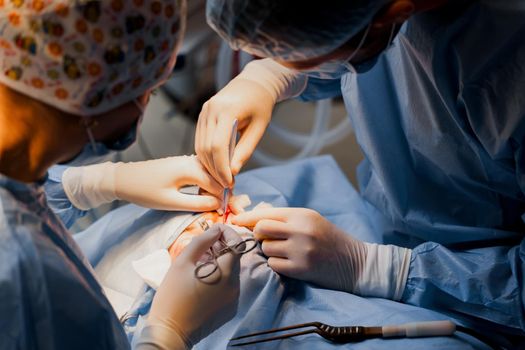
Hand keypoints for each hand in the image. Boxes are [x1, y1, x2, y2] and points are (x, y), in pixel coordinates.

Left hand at [114, 155, 222, 210]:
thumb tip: (218, 204)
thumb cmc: (145, 191)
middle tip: (220, 208)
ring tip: (210, 203)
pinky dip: (204, 182)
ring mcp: (187, 159)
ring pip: (209, 173)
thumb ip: (198, 203)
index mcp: (191, 168)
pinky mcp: (182, 162)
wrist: (123, 179)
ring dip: (213, 187)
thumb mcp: (172, 202)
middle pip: (216, 176)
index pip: (218, 183)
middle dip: (221, 191)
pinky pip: (201, 171)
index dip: (223, 198)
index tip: (224, 212)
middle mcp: (192, 160)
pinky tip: (200, 193)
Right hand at [148, 224, 241, 346]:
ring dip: (221, 262)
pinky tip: (203, 279)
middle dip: (223, 247)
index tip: (215, 229)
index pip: (237, 244)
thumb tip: (215, 229)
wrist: (170, 332)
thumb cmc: (172, 295)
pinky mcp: (229, 309)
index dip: (228, 233)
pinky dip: (220, 278)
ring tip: (201, 261)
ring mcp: (234, 299)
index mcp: (226, 273)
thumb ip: (201, 242)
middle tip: (205, 244)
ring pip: (232, 272)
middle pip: (235, 258)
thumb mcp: (182, 262)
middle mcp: (235, 286)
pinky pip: (229, 287)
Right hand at [195, 77, 274, 187]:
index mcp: (227, 111)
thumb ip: (245, 150)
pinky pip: (200, 139)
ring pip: (200, 145)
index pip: (217, 146)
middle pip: (206, 148)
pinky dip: (206, 154)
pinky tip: (216, 165)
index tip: (228, 182)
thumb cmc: (261, 105)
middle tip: (226, 184)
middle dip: (214, 169)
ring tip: (222, 177)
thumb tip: (233, 173)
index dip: (221, 168)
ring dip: (208, 164)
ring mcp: (204, 111)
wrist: (254, 83)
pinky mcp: (202, 113)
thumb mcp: (259, 129)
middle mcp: (211, 110)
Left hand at [232, 207, 363, 291]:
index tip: (235, 221)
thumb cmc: (329, 238)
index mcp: (302, 214)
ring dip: (269, 251)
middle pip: (261, 229)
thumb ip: (285, 218)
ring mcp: (300, 250)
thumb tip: (254, 217)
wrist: (354, 262)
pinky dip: (276, 264)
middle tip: (265, 239)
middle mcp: (300, 230)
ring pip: (265, 248)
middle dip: (258, 234)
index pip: (266, 213)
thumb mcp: (311, 219)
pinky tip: (288, 262)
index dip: (247, 218)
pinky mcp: (300, 269)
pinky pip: (273, 265)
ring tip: (284, 252)